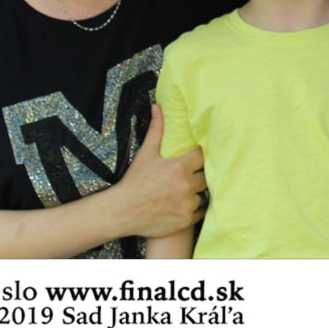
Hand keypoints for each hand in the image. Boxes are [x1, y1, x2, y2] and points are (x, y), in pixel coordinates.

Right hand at [114, 104, 206, 238]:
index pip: (203, 157)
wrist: (121, 212)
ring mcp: (187, 204)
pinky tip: (184, 204)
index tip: (195, 159)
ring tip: (187, 191)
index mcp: (179, 167)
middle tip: (191, 175)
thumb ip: (156, 130)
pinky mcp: (186, 220)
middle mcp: (186, 186)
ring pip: (204, 194)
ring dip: (198, 192)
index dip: (200, 158)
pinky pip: (200, 211)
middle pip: (206, 176)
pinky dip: (195, 208)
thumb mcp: (146, 154)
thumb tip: (157, 107)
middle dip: (199, 175)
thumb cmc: (134, 181)